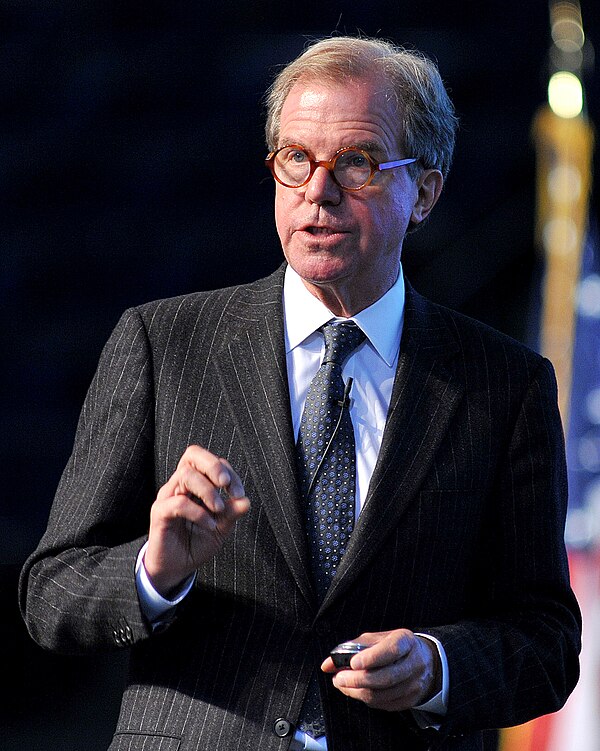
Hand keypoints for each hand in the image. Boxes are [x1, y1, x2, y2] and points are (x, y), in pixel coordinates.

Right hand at [144, 445, 249, 596]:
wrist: (176, 568)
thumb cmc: (197, 543)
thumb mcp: (222, 528)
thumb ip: (232, 512)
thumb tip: (246, 501)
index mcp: (195, 484)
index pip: (211, 462)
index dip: (228, 472)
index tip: (239, 494)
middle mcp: (180, 485)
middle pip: (192, 455)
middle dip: (213, 465)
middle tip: (226, 484)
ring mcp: (168, 497)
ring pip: (186, 475)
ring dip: (208, 491)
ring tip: (218, 510)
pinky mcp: (160, 513)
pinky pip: (179, 503)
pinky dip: (198, 512)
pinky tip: (209, 524)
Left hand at [321, 629, 440, 711]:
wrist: (424, 661)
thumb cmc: (394, 647)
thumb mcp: (378, 639)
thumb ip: (352, 648)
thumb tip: (328, 664)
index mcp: (405, 641)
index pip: (390, 650)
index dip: (371, 658)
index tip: (353, 663)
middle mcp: (414, 663)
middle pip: (385, 677)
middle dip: (357, 680)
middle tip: (339, 678)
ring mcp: (414, 684)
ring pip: (382, 694)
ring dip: (357, 692)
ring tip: (343, 684)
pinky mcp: (410, 700)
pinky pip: (384, 704)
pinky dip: (366, 699)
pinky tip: (356, 691)